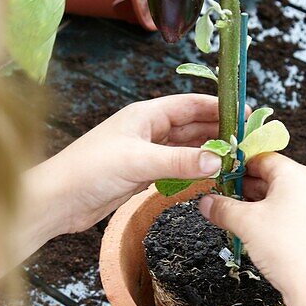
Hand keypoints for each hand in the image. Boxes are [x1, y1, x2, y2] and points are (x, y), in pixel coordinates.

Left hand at [19, 95, 224, 255]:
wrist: (58, 200)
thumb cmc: (89, 170)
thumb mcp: (139, 162)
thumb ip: (180, 161)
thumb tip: (218, 159)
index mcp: (144, 115)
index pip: (189, 105)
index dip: (217, 107)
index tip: (244, 114)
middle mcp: (146, 130)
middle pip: (191, 125)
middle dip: (218, 130)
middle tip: (247, 140)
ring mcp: (144, 152)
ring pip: (185, 148)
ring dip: (207, 152)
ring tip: (235, 158)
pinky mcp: (141, 174)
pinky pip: (175, 167)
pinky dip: (193, 170)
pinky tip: (210, 175)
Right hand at [199, 153, 305, 305]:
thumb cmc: (287, 249)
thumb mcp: (246, 223)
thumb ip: (222, 208)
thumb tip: (205, 202)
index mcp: (296, 175)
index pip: (262, 158)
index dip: (237, 165)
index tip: (218, 175)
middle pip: (271, 177)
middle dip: (244, 187)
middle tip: (220, 197)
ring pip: (280, 198)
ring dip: (255, 205)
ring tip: (233, 217)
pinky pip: (290, 215)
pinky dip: (271, 219)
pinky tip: (255, 233)